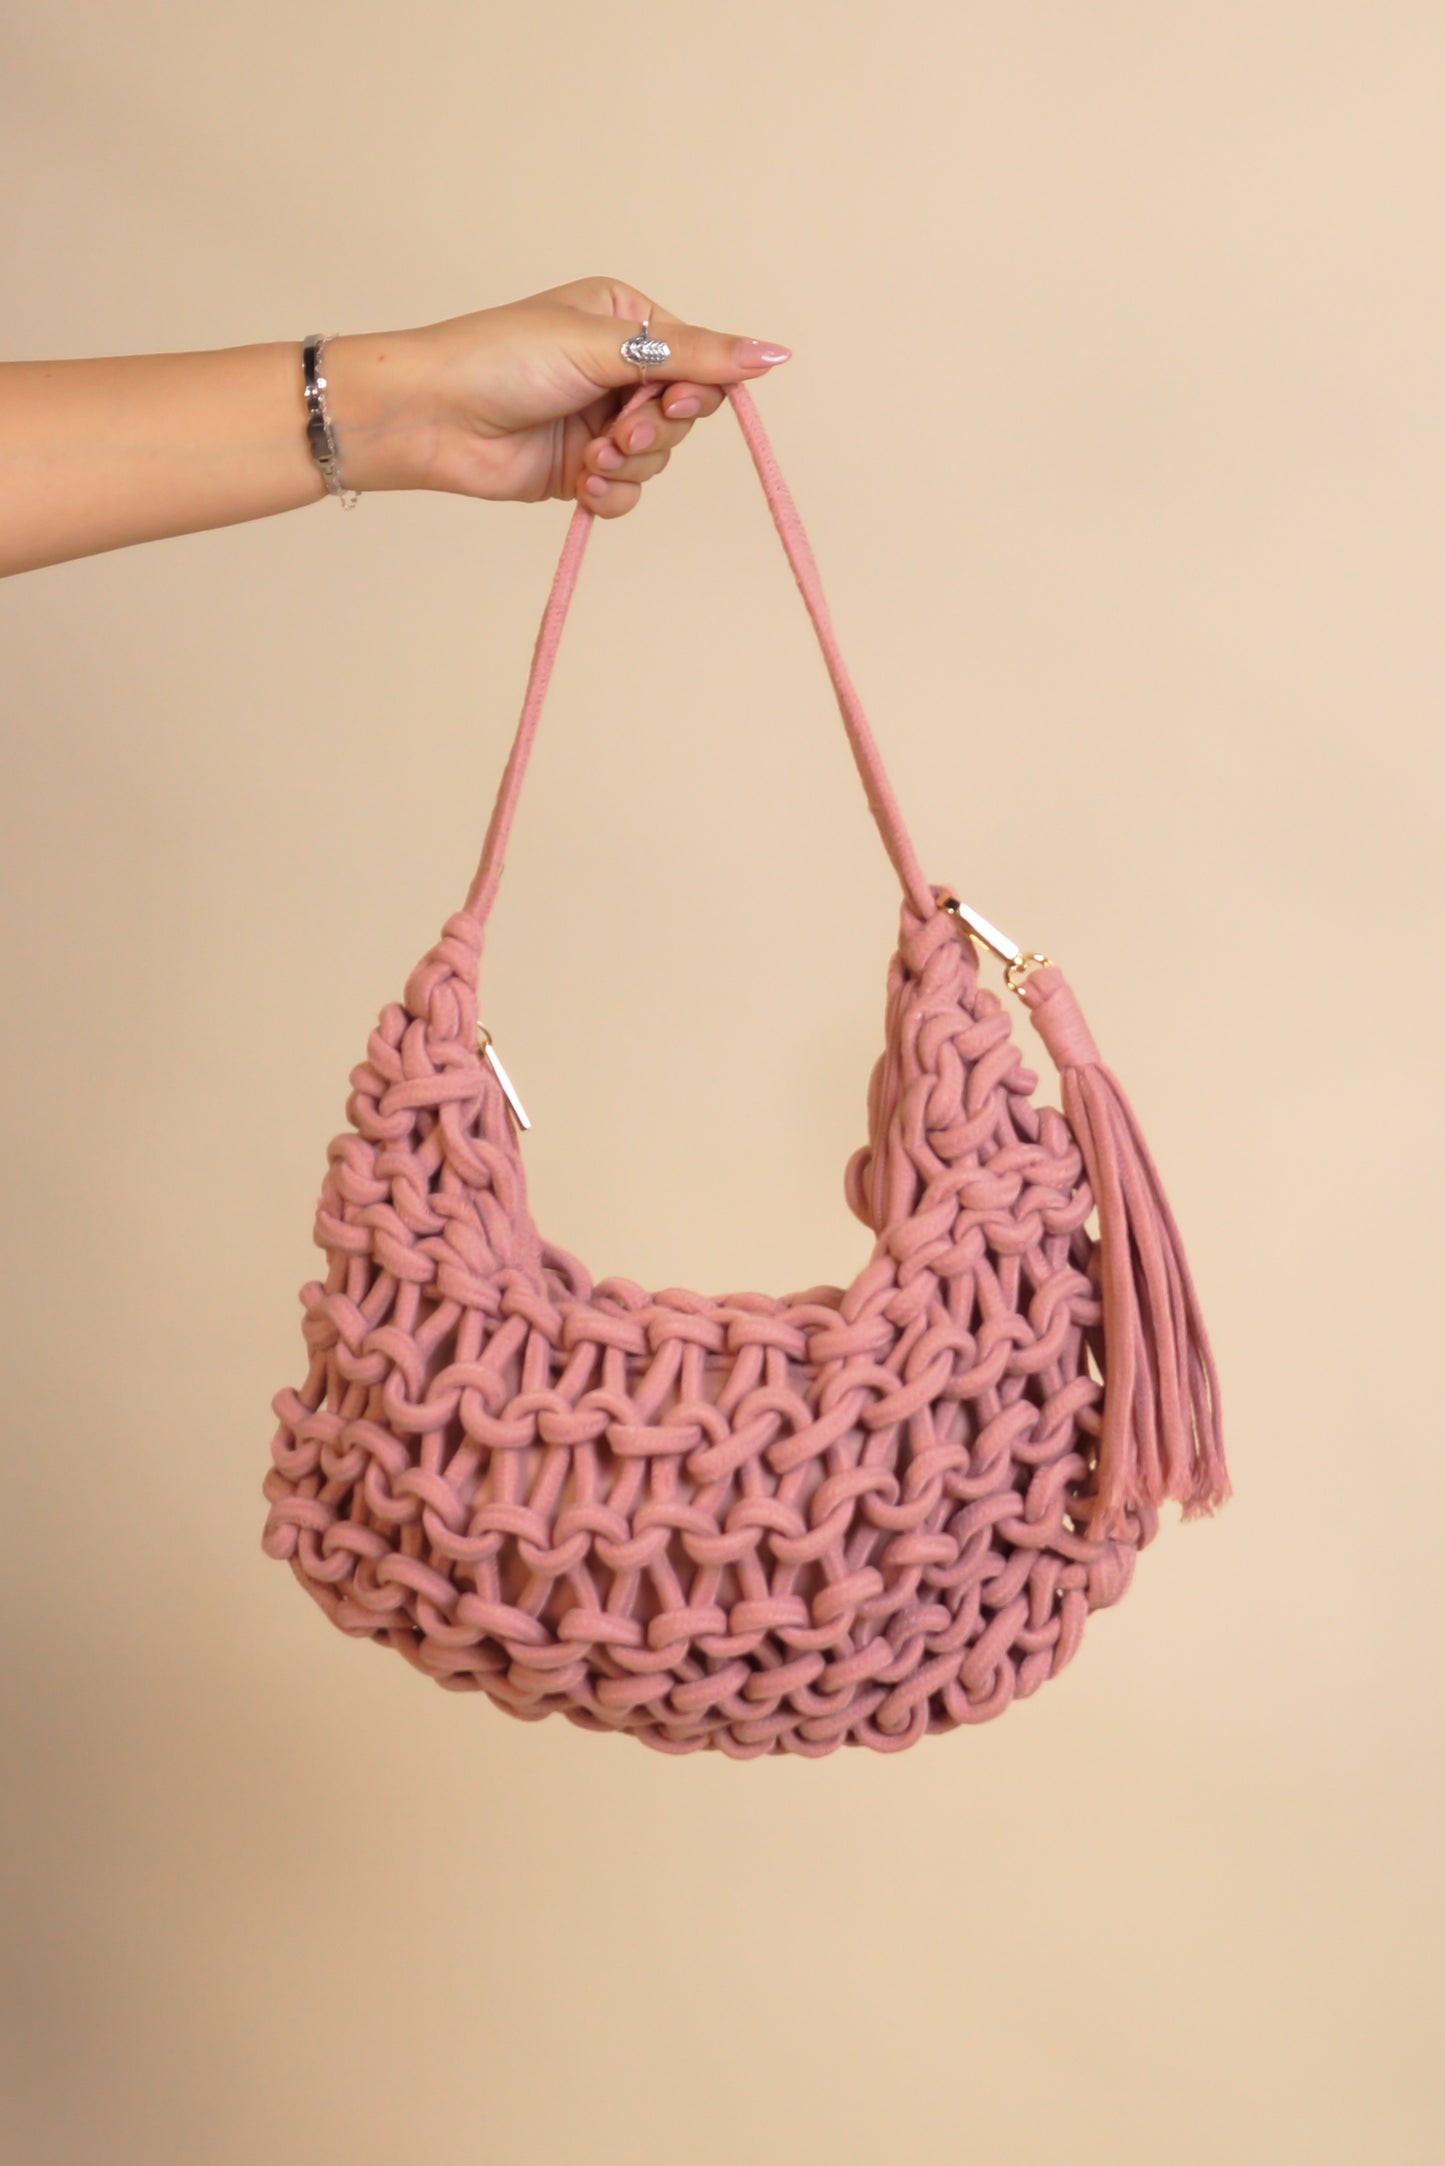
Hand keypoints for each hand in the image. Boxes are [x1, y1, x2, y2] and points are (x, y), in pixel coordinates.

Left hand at [323, 274, 791, 518]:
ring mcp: (601, 421)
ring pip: (659, 457)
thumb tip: (776, 355)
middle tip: (616, 430)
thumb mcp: (604, 347)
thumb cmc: (502, 360)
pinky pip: (629, 491)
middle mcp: (619, 369)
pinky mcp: (582, 469)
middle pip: (685, 414)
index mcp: (627, 320)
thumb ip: (693, 355)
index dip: (693, 390)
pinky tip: (583, 484)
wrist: (433, 417)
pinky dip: (611, 493)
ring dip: (628, 462)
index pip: (699, 360)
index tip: (668, 400)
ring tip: (589, 456)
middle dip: (654, 429)